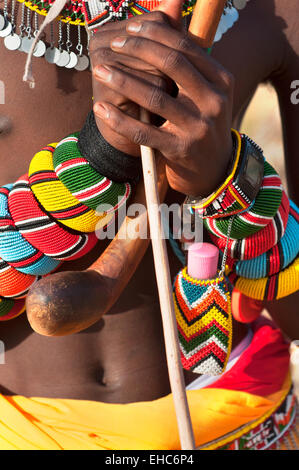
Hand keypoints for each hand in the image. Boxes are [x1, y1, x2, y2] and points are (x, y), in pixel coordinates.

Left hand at [93, 1, 233, 195]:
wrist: (215, 168)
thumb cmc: (203, 122)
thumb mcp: (207, 91)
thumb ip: (189, 61)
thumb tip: (166, 14)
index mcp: (221, 80)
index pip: (185, 47)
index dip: (156, 33)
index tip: (131, 27)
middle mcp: (214, 101)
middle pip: (172, 65)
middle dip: (139, 49)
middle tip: (115, 44)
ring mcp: (198, 127)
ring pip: (155, 97)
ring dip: (123, 81)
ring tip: (100, 70)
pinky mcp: (180, 150)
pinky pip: (144, 132)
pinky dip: (120, 120)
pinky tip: (101, 109)